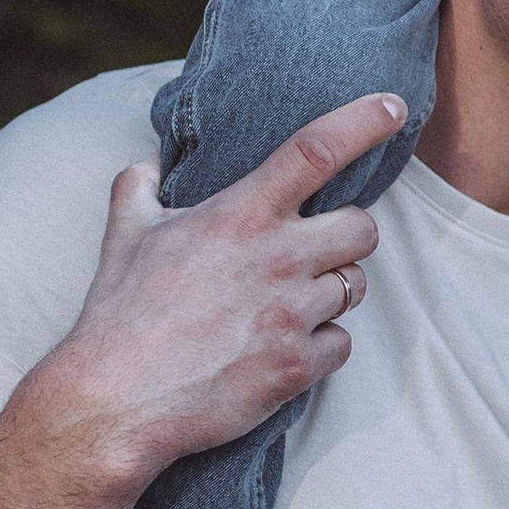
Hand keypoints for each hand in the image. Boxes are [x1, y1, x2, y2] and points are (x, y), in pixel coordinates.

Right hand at [27, 96, 404, 490]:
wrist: (115, 401)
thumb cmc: (119, 314)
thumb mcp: (124, 234)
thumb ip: (140, 186)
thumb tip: (149, 162)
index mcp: (240, 215)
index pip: (317, 150)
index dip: (363, 123)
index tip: (392, 106)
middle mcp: (277, 258)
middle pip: (364, 229)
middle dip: (348, 236)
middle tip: (316, 249)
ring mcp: (293, 314)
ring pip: (354, 288)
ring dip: (331, 291)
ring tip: (286, 302)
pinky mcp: (298, 366)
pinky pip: (342, 343)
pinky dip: (321, 345)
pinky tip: (282, 346)